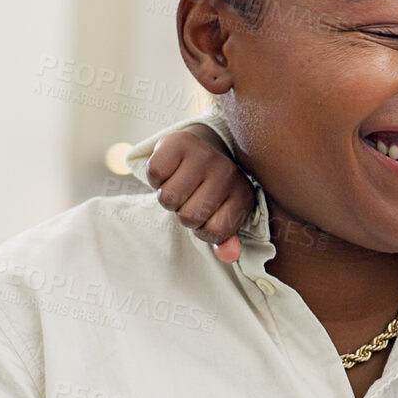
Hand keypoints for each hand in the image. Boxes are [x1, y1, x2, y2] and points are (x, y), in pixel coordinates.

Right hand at [144, 124, 253, 261]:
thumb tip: (228, 255)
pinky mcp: (179, 142)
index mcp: (242, 194)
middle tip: (189, 198)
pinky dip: (155, 177)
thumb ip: (223, 237)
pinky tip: (169, 170)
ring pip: (168, 198)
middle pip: (188, 217)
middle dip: (182, 213)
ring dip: (167, 196)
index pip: (214, 232)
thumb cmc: (209, 188)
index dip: (202, 230)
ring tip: (179, 184)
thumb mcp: (222, 212)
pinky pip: (155, 174)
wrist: (203, 146)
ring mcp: (204, 155)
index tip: (204, 216)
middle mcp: (227, 173)